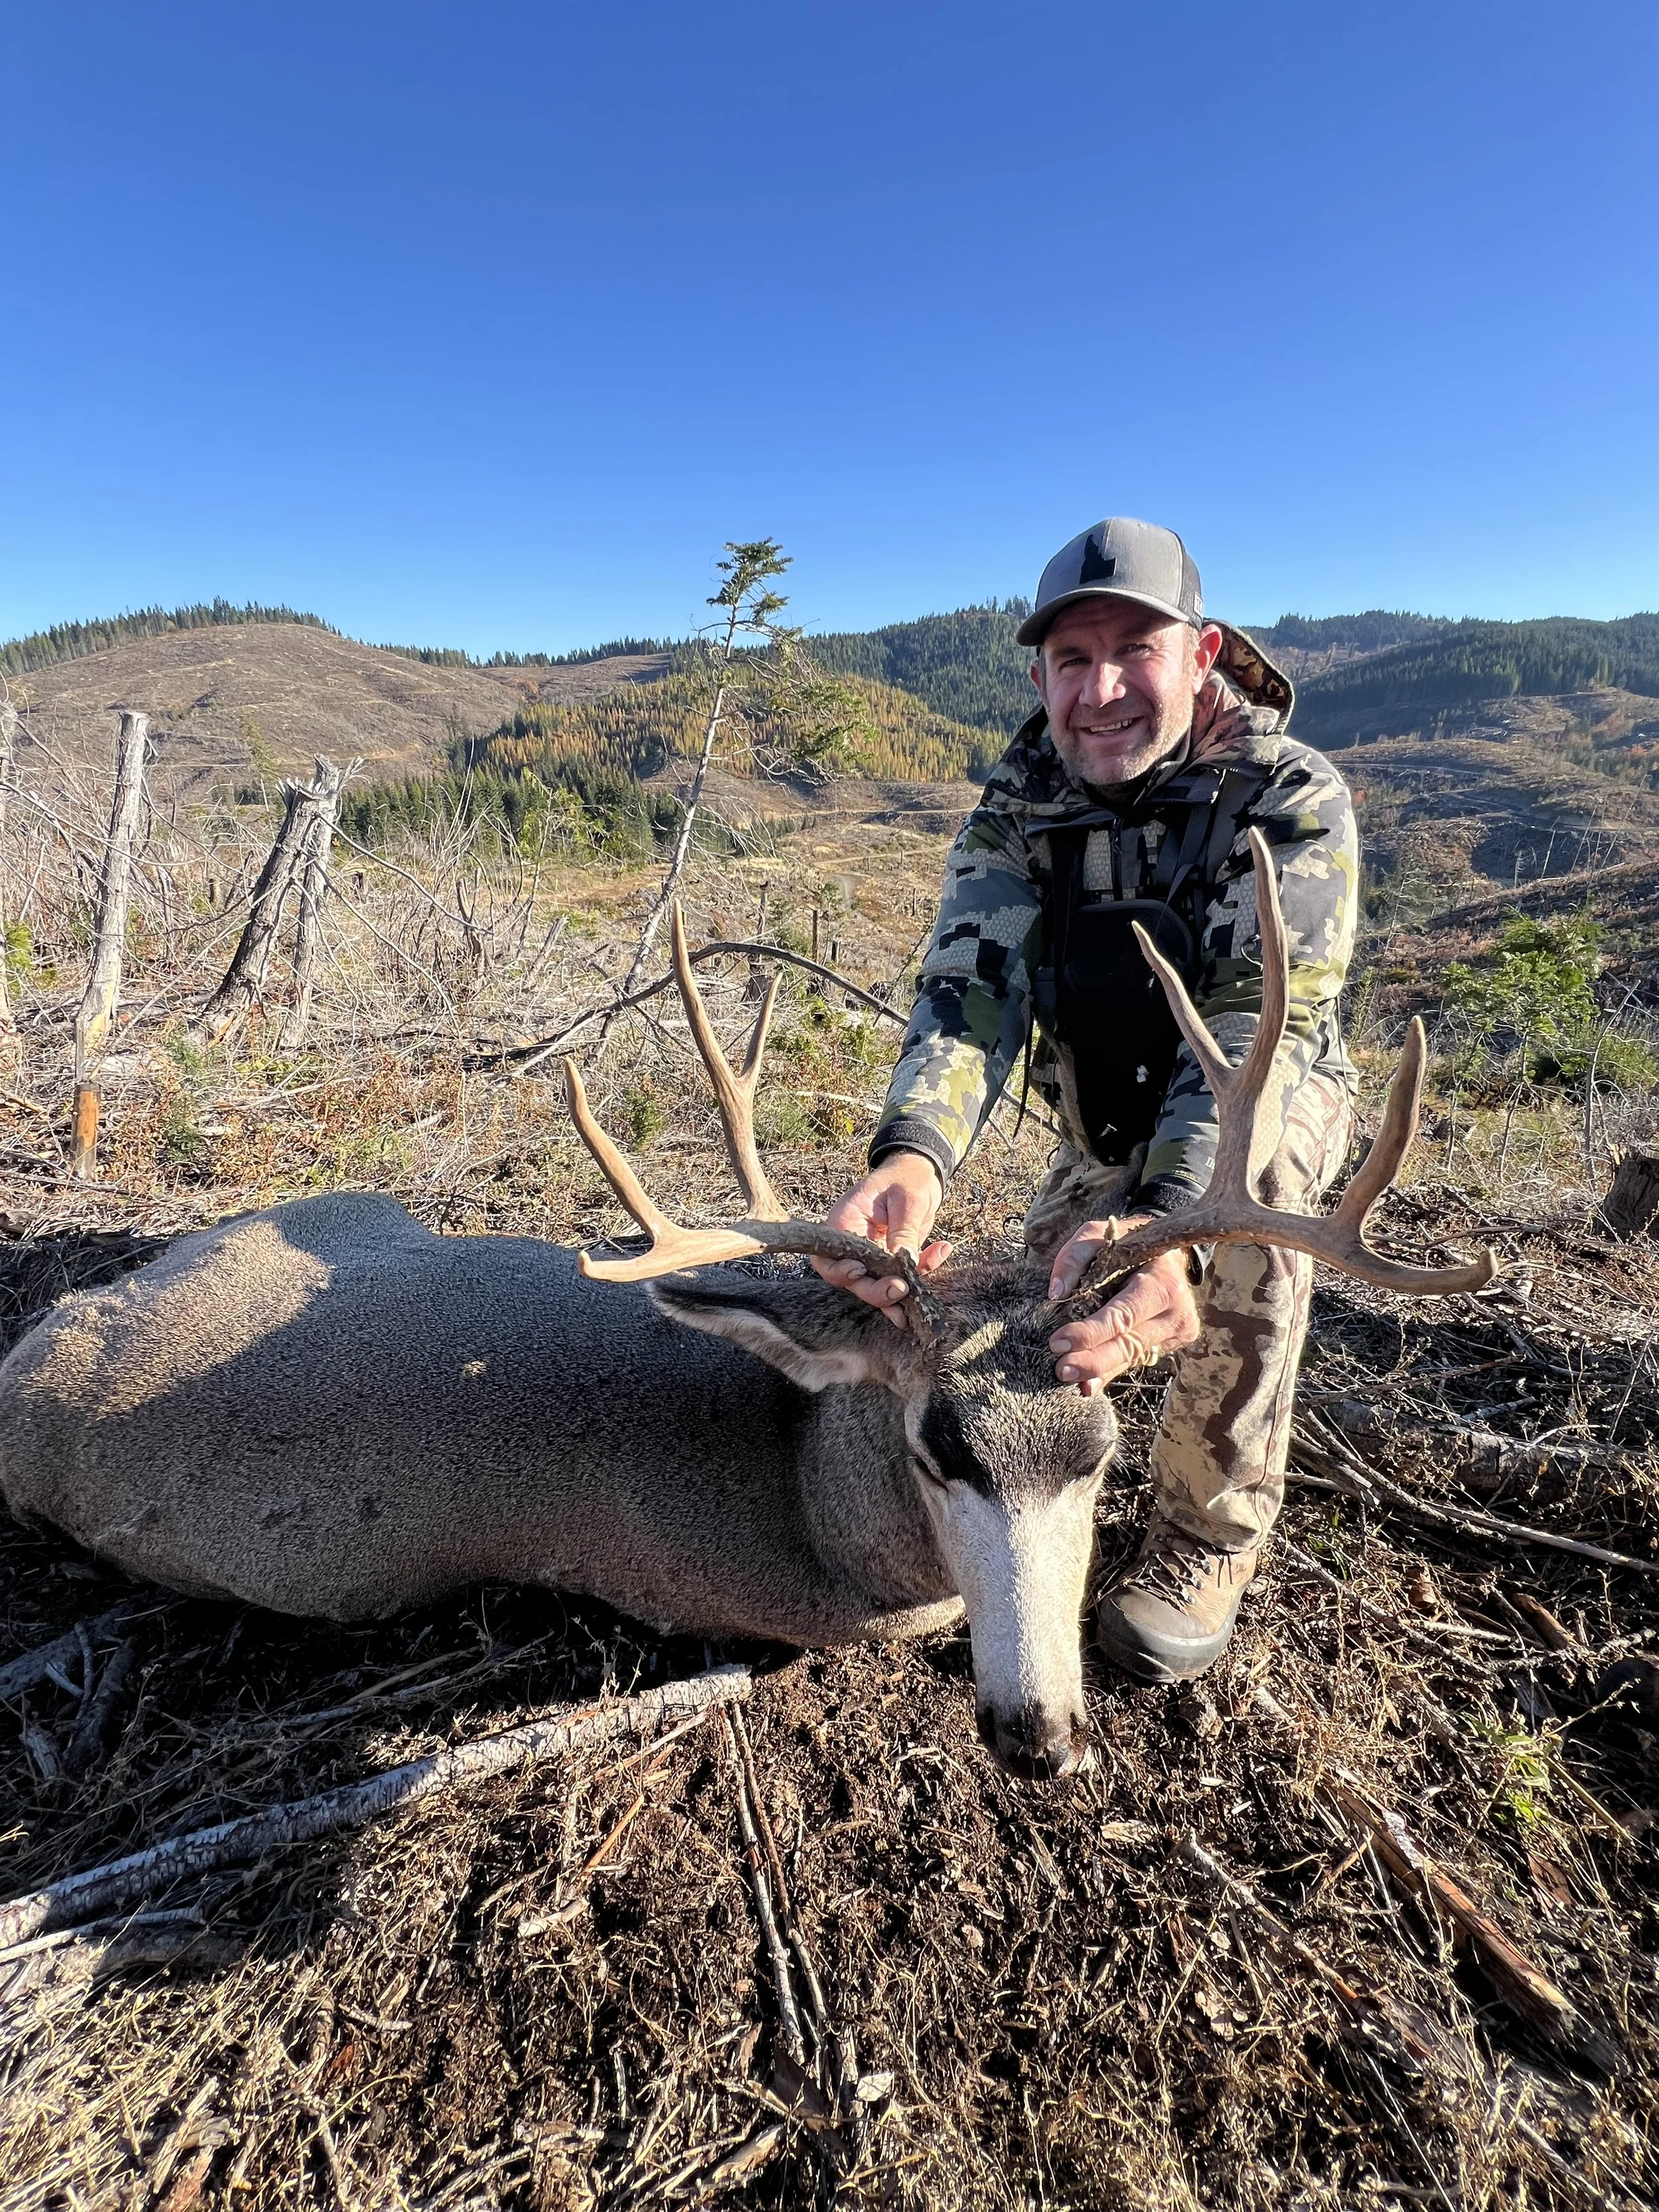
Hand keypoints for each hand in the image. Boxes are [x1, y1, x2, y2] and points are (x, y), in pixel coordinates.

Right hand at [811, 1152, 950, 1328]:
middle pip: (854, 1281)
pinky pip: (903, 1276)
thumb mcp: (907, 1200)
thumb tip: (904, 1264)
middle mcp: (854, 1244)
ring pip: (878, 1286)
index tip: (861, 1271)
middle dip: (876, 1291)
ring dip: (898, 1296)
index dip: (840, 1272)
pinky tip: (940, 1251)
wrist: (920, 1171)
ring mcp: (873, 1255)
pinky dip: (921, 1273)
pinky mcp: (892, 1260)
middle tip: (900, 1289)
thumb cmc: (907, 1178)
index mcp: (845, 1223)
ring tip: (918, 1297)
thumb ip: (903, 1232)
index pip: (828, 1259)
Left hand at [1045, 1213, 1199, 1394]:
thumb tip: (1056, 1293)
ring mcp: (1178, 1331)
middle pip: (1130, 1343)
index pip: (1124, 1315)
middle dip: (1093, 1360)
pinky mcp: (1173, 1343)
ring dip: (1100, 1371)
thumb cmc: (1127, 1242)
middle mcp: (1177, 1312)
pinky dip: (1112, 1371)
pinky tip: (1089, 1384)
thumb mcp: (1097, 1235)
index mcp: (1163, 1282)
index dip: (1091, 1332)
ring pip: (1133, 1357)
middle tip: (1061, 1369)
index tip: (1058, 1342)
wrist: (1167, 1253)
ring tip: (1071, 1378)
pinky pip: (1137, 1359)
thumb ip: (1074, 1257)